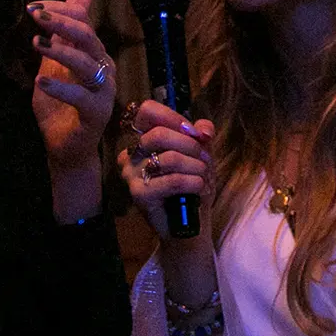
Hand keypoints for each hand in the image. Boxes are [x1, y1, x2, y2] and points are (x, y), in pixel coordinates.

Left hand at [30, 0, 115, 174]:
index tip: (32, 8)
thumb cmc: (59, 106)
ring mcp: (103, 91)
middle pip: (88, 37)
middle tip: (36, 17)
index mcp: (93, 54)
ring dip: (61, 50)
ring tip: (36, 43)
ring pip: (87, 63)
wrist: (64, 148)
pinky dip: (61, 87)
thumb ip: (61, 34)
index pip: (82, 21)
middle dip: (62, 23)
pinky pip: (81, 96)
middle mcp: (103, 68)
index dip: (60, 10)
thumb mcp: (54, 63)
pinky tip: (40, 80)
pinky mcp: (97, 114)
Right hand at [117, 99, 213, 239]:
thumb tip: (203, 129)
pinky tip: (200, 189)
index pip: (147, 111)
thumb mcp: (201, 154)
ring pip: (169, 158)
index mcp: (141, 139)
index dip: (173, 117)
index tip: (194, 132)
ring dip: (196, 167)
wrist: (189, 224)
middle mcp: (130, 154)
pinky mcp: (139, 194)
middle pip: (159, 134)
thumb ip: (201, 135)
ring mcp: (131, 174)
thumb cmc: (191, 186)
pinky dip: (193, 182)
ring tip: (203, 177)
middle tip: (205, 159)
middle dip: (191, 146)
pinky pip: (172, 180)